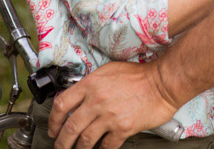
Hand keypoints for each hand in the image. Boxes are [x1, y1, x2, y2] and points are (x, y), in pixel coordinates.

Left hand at [48, 61, 176, 148]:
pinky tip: (99, 149)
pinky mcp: (123, 128)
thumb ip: (90, 84)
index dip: (53, 120)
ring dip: (78, 148)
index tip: (53, 128)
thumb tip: (78, 97)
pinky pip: (106, 145)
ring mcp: (109, 116)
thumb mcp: (106, 71)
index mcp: (89, 85)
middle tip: (59, 146)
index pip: (62, 105)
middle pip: (70, 127)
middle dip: (62, 141)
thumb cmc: (137, 75)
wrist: (161, 83)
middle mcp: (96, 101)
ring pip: (85, 140)